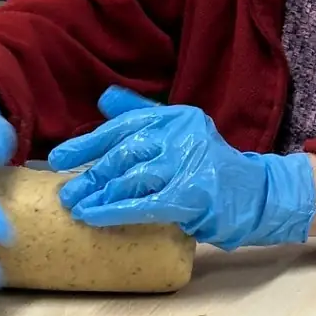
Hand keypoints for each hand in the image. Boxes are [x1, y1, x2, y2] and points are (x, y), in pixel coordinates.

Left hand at [48, 87, 315, 250]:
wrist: (257, 194)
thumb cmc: (211, 165)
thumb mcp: (181, 131)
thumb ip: (143, 115)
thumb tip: (104, 97)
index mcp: (176, 117)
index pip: (124, 126)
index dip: (87, 143)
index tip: (58, 158)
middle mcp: (182, 135)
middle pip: (124, 153)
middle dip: (91, 174)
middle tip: (65, 191)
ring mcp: (188, 164)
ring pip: (131, 178)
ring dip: (98, 194)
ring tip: (75, 206)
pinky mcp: (192, 195)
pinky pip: (143, 204)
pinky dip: (114, 211)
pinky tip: (92, 217)